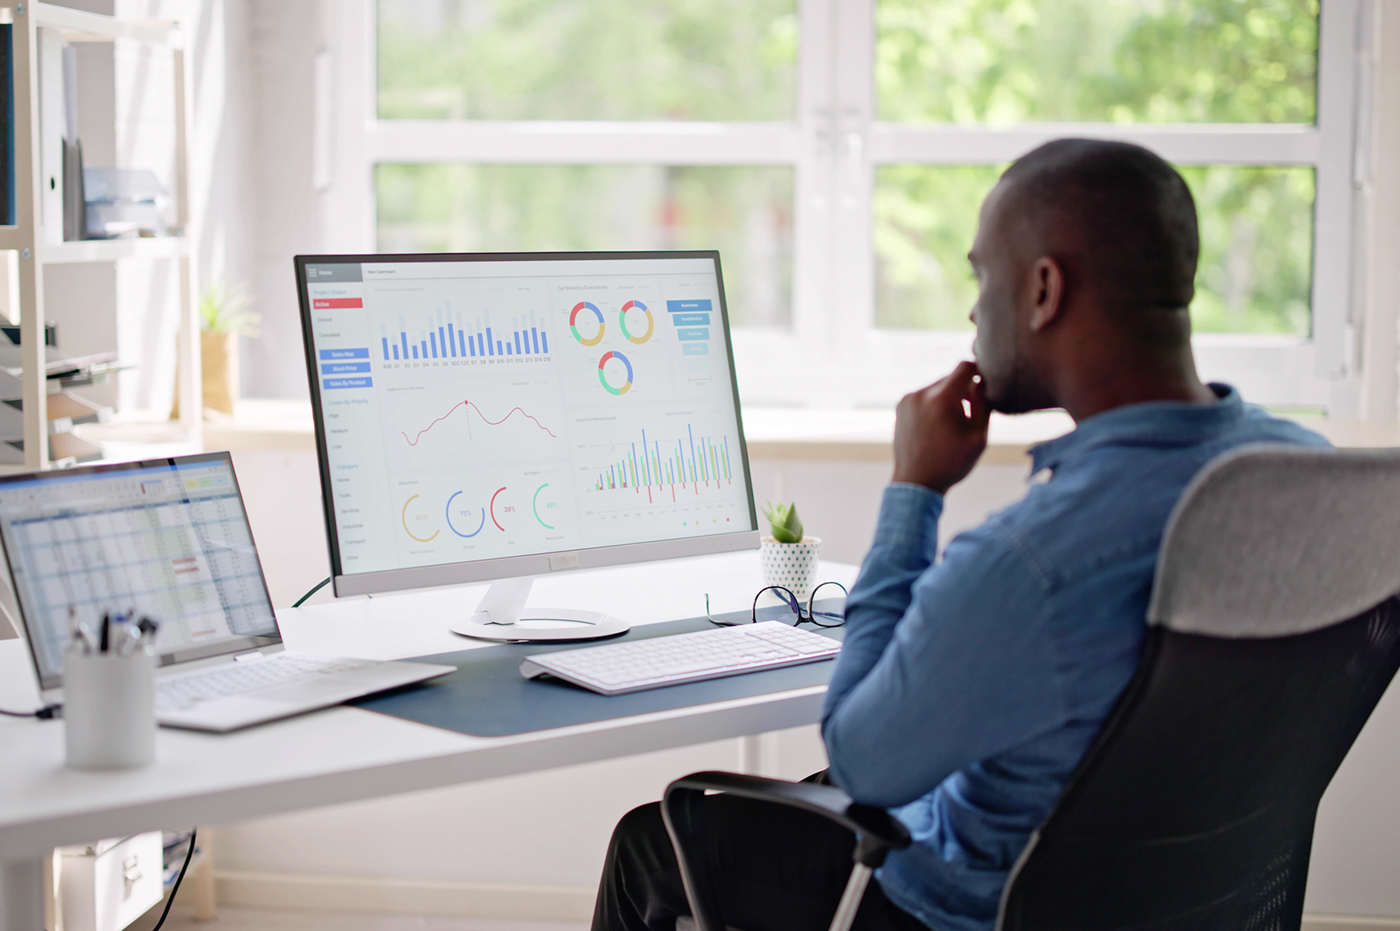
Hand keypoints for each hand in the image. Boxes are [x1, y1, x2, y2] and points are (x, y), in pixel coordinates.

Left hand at [891, 361, 989, 494]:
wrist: (916, 482)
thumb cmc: (951, 463)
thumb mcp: (978, 437)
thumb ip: (983, 405)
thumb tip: (980, 382)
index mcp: (941, 399)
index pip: (964, 367)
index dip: (978, 373)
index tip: (983, 387)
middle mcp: (921, 394)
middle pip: (951, 378)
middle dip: (962, 391)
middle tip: (968, 416)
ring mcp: (908, 399)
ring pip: (937, 387)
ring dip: (947, 399)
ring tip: (949, 426)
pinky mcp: (901, 406)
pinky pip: (924, 396)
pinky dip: (933, 405)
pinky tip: (935, 428)